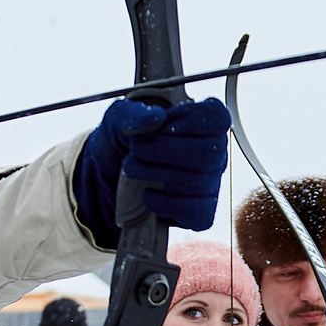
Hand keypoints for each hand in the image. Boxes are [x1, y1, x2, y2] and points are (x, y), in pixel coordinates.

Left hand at [74, 96, 231, 238]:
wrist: (109, 177)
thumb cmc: (124, 142)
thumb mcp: (118, 119)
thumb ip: (132, 113)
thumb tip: (156, 117)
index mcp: (202, 122)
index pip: (216, 116)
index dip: (189, 119)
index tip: (163, 124)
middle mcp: (213, 152)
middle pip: (209, 151)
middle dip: (165, 150)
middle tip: (137, 149)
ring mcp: (209, 184)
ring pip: (198, 181)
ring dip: (156, 175)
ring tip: (133, 169)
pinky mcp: (200, 212)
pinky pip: (195, 211)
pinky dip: (165, 203)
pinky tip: (148, 194)